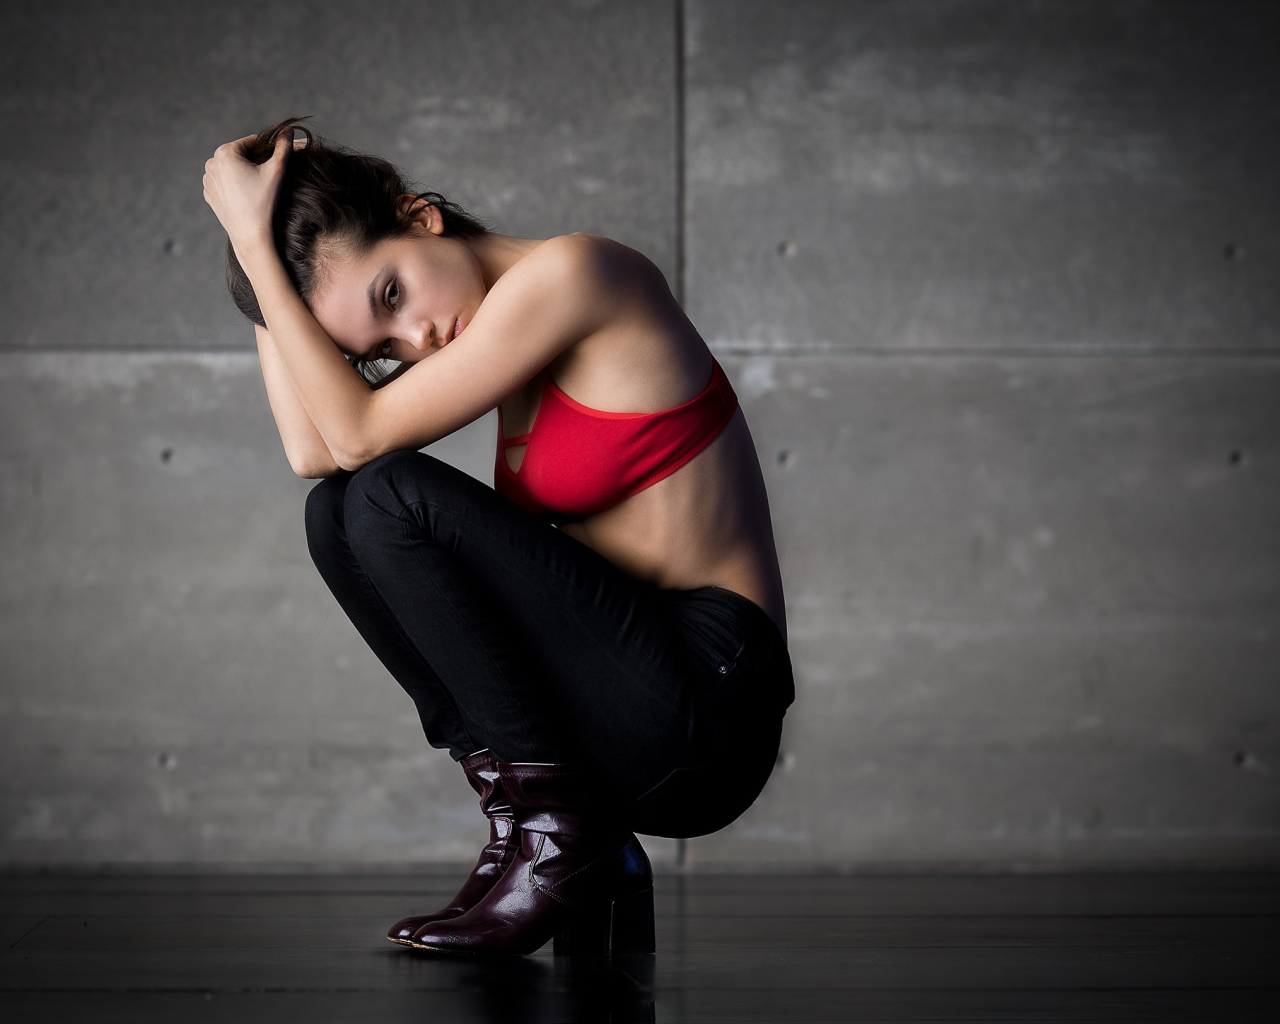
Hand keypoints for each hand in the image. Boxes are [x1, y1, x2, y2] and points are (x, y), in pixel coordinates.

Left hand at [202, 129, 292, 256]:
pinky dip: (234, 186)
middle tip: (266, 180)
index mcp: (224, 152)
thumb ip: (283, 147)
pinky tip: (245, 197)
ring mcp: (207, 179)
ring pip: (231, 168)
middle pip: (239, 155)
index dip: (267, 151)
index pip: (251, 142)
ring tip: (255, 189)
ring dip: (243, 173)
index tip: (275, 164)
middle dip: (254, 163)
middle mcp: (211, 162)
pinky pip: (224, 183)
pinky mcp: (208, 193)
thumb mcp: (276, 171)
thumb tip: (288, 129)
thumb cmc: (263, 201)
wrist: (249, 233)